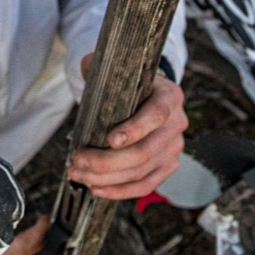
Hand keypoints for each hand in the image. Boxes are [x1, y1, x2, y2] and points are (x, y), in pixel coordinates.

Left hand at [67, 55, 187, 200]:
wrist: (148, 99)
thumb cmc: (130, 86)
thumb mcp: (119, 72)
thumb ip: (101, 67)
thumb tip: (87, 63)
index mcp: (170, 95)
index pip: (156, 114)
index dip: (134, 129)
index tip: (109, 139)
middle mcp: (177, 123)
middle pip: (144, 151)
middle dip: (106, 161)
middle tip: (77, 160)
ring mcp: (174, 148)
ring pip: (141, 171)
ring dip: (106, 177)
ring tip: (78, 173)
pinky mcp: (168, 166)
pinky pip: (145, 185)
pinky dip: (120, 191)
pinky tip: (98, 189)